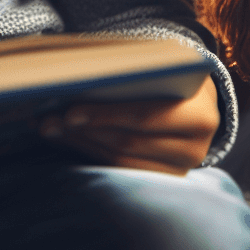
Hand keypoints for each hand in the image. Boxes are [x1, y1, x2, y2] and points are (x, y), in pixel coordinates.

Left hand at [39, 76, 217, 175]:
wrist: (200, 102)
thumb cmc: (175, 78)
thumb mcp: (163, 69)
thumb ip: (132, 73)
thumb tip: (78, 79)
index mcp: (200, 115)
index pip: (145, 117)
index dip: (105, 115)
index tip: (69, 111)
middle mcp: (196, 148)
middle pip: (129, 141)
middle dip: (85, 130)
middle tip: (49, 120)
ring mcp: (180, 170)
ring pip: (120, 159)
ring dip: (81, 142)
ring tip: (52, 128)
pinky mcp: (163, 180)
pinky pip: (120, 169)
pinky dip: (91, 152)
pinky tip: (70, 139)